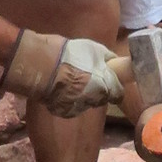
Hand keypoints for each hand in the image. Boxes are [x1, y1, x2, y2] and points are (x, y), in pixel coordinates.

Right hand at [3, 30, 124, 117]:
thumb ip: (107, 58)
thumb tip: (114, 61)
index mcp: (105, 86)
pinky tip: (61, 89)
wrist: (43, 66)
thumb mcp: (94, 49)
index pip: (118, 94)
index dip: (115, 87)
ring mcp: (79, 108)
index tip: (110, 83)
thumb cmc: (70, 55)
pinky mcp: (65, 112)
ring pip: (86, 103)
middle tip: (88, 79)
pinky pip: (71, 107)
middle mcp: (95, 100)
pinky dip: (68, 100)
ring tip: (71, 83)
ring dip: (83, 96)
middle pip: (102, 99)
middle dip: (98, 91)